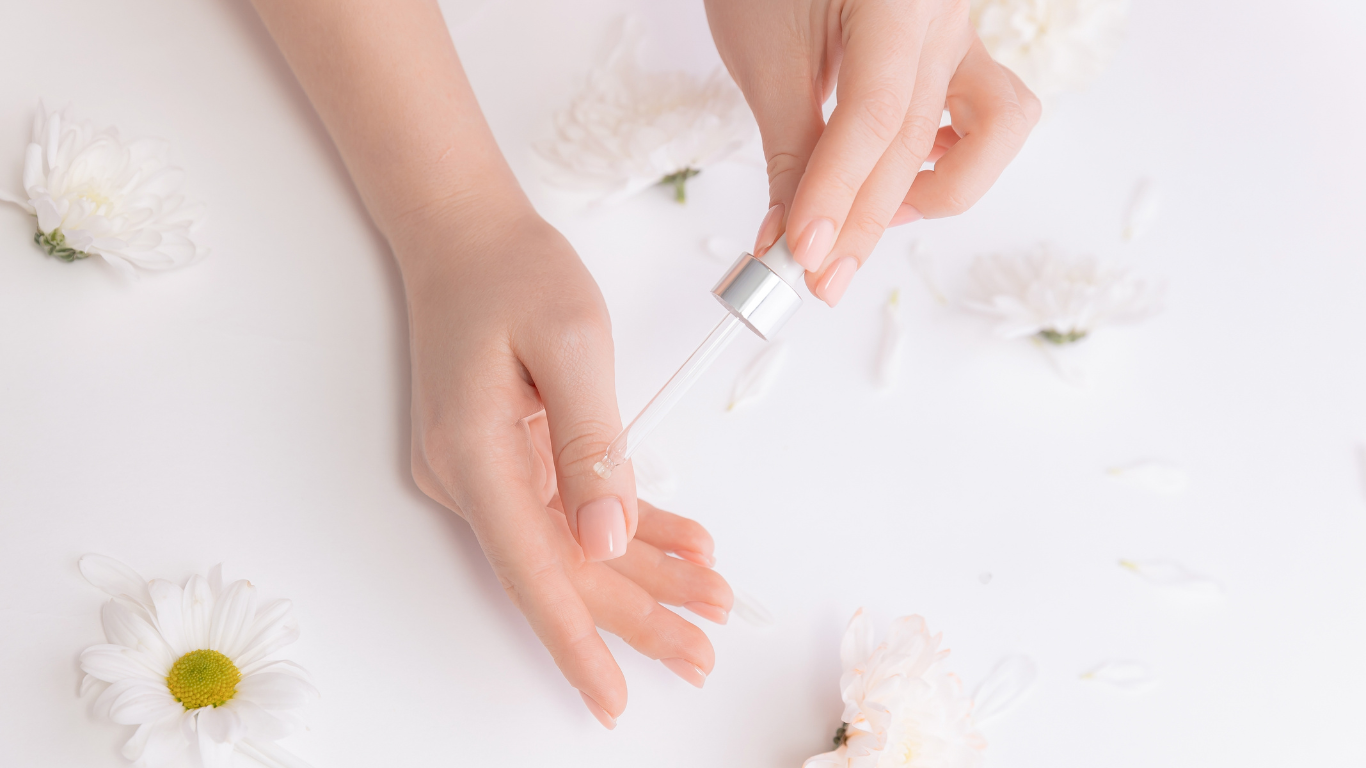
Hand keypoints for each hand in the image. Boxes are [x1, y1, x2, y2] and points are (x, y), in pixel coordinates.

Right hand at [395, 202, 732, 725]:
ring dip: (643, 575)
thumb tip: (606, 538)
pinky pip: (571, 510)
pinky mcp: (507, 458)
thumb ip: (591, 444)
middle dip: (636, 615)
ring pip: (572, 546)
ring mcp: (486, 471)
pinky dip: (628, 527)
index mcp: (476, 454)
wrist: (465, 236)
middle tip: (702, 651)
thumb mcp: (571, 342)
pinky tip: (683, 546)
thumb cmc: (513, 272)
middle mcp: (470, 476)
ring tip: (712, 601)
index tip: (610, 697)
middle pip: (560, 570)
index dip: (577, 640)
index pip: (533, 571)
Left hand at [704, 0, 1040, 305]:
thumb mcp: (765, 55)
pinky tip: (898, 185)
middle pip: (917, 139)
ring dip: (936, 191)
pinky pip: (987, 114)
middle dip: (865, 220)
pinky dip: (952, 160)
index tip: (802, 253)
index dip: (838, 194)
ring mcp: (960, 33)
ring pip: (995, 127)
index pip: (876, 116)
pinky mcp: (956, 54)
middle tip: (816, 276)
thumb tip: (789, 240)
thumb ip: (788, 150)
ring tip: (866, 219)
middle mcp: (944, 12)